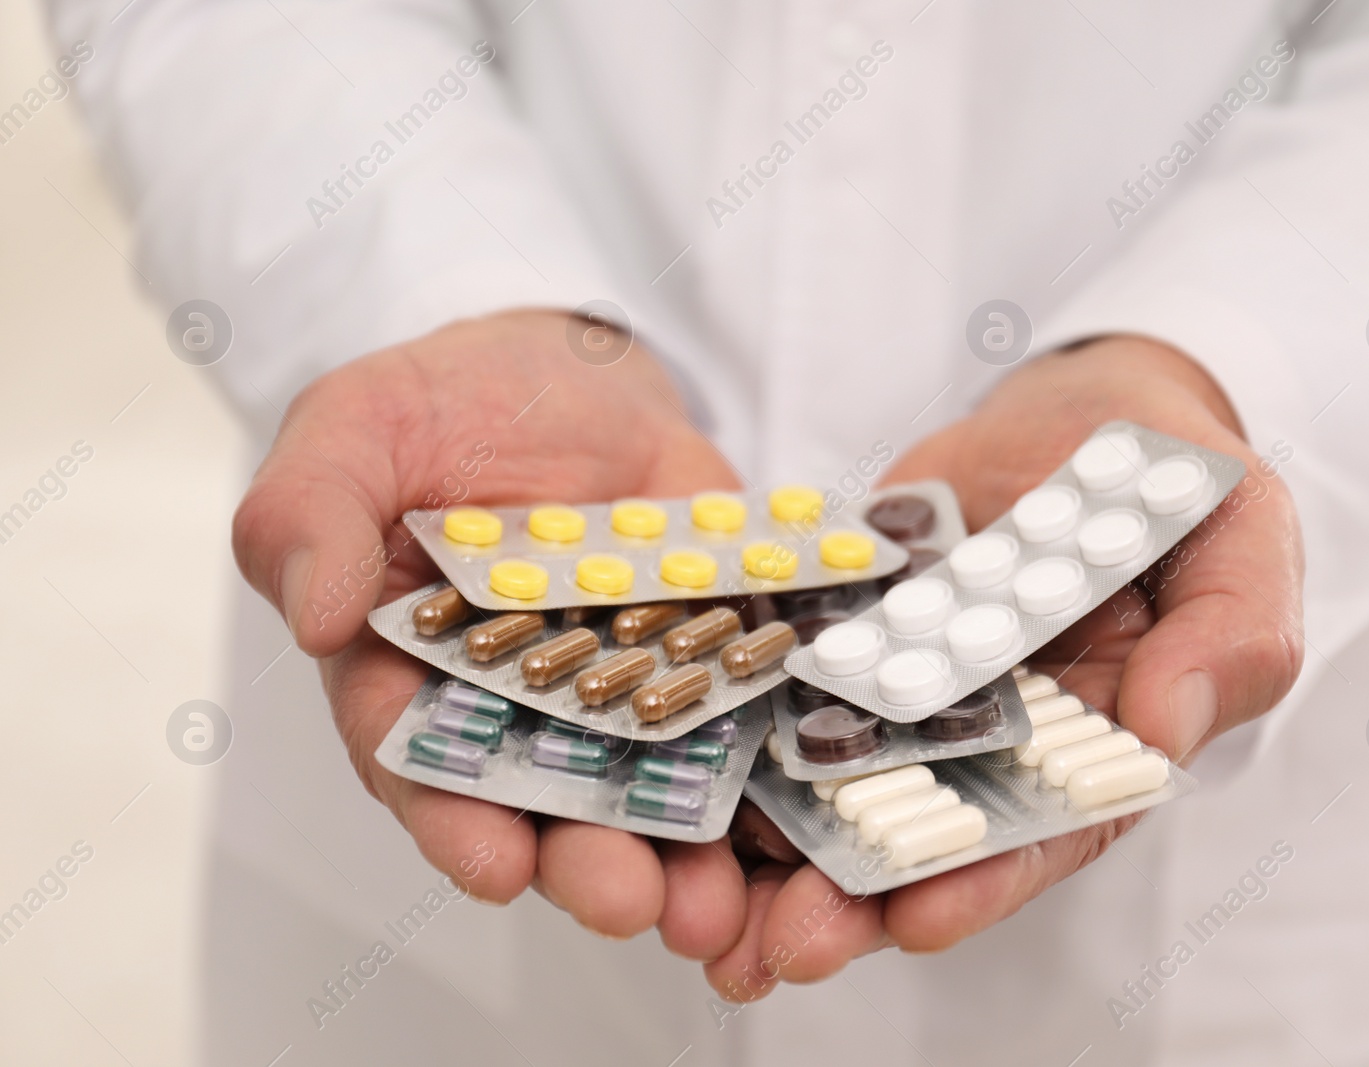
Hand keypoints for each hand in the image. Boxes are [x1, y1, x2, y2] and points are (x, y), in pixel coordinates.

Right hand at [232, 308, 750, 958]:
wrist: (574, 369)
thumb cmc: (445, 402)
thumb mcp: (355, 431)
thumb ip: (310, 514)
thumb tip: (315, 614)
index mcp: (409, 674)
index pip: (419, 762)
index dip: (454, 819)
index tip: (495, 862)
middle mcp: (514, 708)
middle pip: (543, 805)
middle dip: (583, 863)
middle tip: (627, 902)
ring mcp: (619, 693)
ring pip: (644, 793)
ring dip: (677, 859)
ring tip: (711, 903)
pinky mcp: (704, 663)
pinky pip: (736, 728)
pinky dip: (760, 780)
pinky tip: (787, 824)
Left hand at [706, 335, 1304, 998]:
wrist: (1087, 410)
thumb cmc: (1179, 478)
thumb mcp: (1242, 537)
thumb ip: (1229, 636)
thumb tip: (1167, 726)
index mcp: (1101, 736)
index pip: (1047, 828)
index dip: (986, 877)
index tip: (916, 919)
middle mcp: (1001, 731)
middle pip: (931, 828)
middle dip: (860, 894)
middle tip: (786, 944)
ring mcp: (920, 685)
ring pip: (849, 778)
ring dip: (787, 846)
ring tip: (718, 902)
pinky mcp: (857, 631)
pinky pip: (798, 685)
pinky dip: (749, 733)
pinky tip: (692, 774)